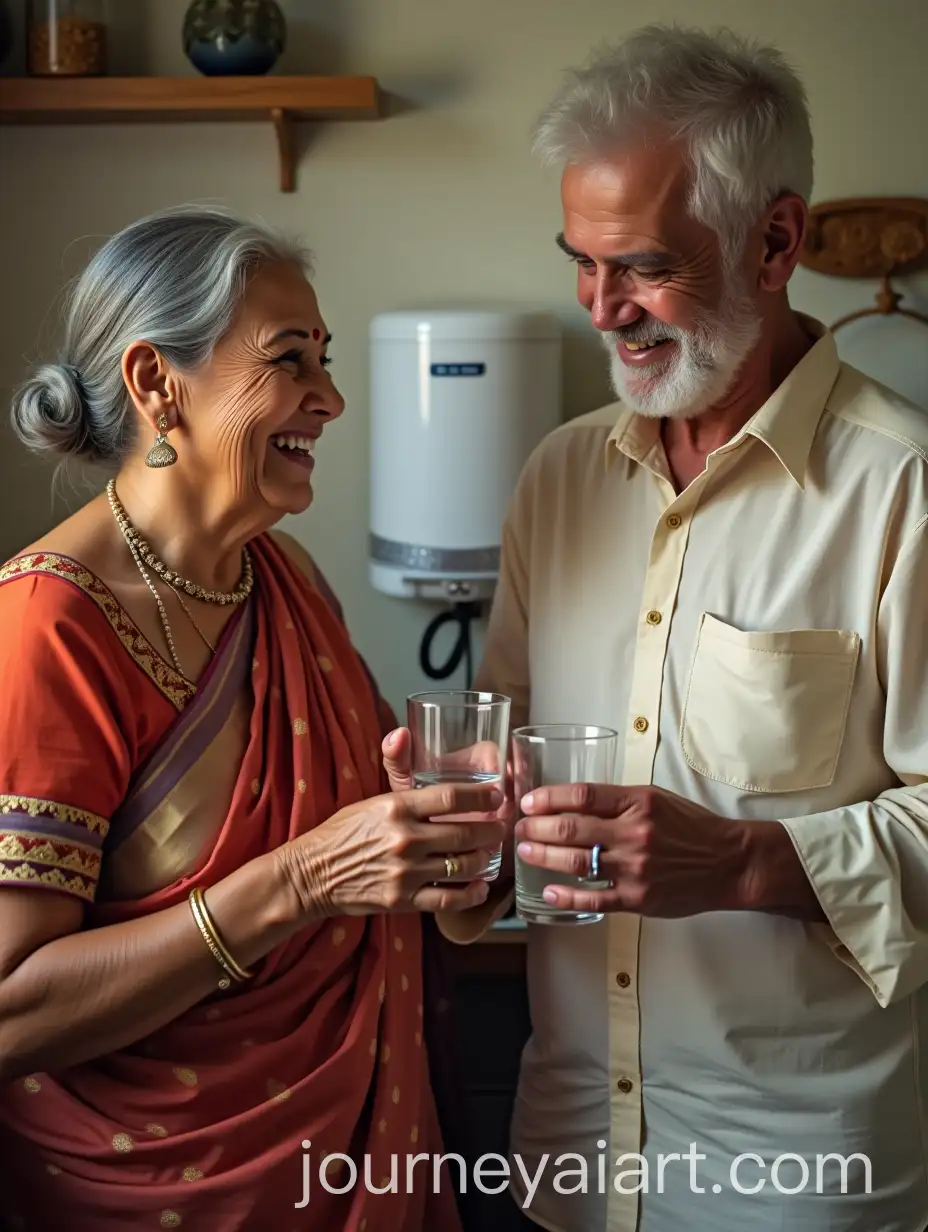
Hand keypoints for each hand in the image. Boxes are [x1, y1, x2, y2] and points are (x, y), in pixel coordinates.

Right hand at [282, 783, 506, 916]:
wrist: (312, 874)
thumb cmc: (343, 832)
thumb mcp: (369, 798)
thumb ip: (396, 771)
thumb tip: (403, 731)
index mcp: (396, 807)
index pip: (451, 797)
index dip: (482, 796)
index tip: (497, 795)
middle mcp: (404, 838)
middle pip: (465, 833)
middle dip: (492, 830)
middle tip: (501, 827)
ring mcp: (405, 872)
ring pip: (462, 866)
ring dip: (484, 859)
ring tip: (490, 853)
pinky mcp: (402, 900)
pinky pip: (448, 899)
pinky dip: (470, 893)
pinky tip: (479, 886)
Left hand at [515, 783, 753, 916]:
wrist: (729, 862)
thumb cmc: (691, 828)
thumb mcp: (657, 799)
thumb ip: (618, 800)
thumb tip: (573, 801)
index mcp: (639, 802)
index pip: (583, 795)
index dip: (549, 798)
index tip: (529, 802)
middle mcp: (635, 832)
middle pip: (572, 828)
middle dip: (537, 828)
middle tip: (519, 827)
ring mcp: (636, 867)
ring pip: (576, 862)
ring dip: (544, 856)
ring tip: (525, 851)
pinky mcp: (639, 898)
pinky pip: (594, 897)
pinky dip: (566, 896)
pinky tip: (548, 892)